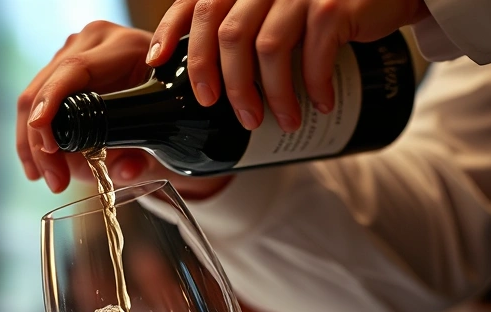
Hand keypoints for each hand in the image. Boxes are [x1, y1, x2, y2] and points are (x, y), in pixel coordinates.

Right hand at [19, 20, 233, 198]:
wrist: (169, 93)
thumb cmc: (167, 110)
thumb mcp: (163, 132)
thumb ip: (145, 157)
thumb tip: (125, 171)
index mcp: (123, 46)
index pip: (75, 70)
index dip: (53, 102)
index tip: (47, 141)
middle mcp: (92, 42)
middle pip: (46, 88)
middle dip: (42, 142)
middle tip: (56, 182)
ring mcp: (72, 52)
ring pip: (32, 98)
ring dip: (34, 145)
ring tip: (51, 180)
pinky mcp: (59, 69)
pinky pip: (35, 105)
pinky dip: (33, 139)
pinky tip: (37, 169)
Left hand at [147, 0, 428, 130]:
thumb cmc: (329, 5)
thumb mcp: (281, 8)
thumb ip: (245, 24)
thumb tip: (207, 78)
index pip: (198, 1)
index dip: (171, 31)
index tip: (157, 63)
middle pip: (228, 33)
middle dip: (225, 82)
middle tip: (233, 114)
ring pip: (267, 49)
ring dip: (272, 95)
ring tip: (282, 121)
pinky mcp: (334, 3)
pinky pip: (314, 53)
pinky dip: (313, 86)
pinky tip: (319, 104)